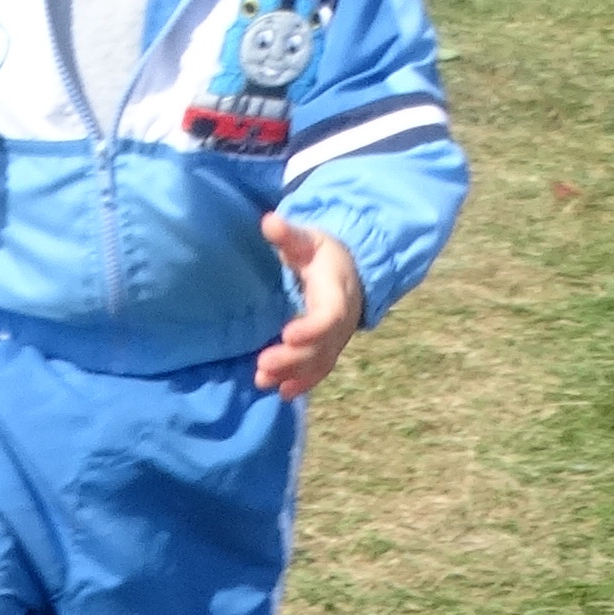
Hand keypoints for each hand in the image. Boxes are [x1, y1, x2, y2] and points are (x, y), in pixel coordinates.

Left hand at [256, 213, 363, 397]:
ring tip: (262, 380)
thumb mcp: (309, 239)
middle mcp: (340, 321)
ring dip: (293, 375)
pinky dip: (303, 382)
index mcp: (337, 293)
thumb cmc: (324, 253)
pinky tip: (282, 393)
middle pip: (321, 347)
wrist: (351, 270)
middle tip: (262, 365)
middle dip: (293, 359)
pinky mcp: (329, 348)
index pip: (329, 317)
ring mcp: (336, 338)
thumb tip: (269, 221)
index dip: (311, 329)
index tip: (288, 335)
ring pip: (319, 362)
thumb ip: (290, 234)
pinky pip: (319, 369)